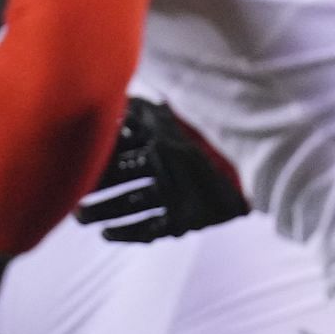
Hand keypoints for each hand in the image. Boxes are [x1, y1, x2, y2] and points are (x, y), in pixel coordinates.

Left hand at [75, 97, 248, 241]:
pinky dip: (125, 232)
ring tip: (79, 216)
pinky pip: (148, 229)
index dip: (92, 155)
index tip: (72, 159)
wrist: (266, 159)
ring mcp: (176, 192)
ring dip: (100, 212)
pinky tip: (107, 234)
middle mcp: (166, 163)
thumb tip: (125, 99)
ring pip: (127, 206)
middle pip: (116, 178)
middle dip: (89, 186)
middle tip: (68, 192)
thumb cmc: (220, 131)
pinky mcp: (186, 217)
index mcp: (165, 134)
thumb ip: (154, 108)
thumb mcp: (185, 113)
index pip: (117, 146)